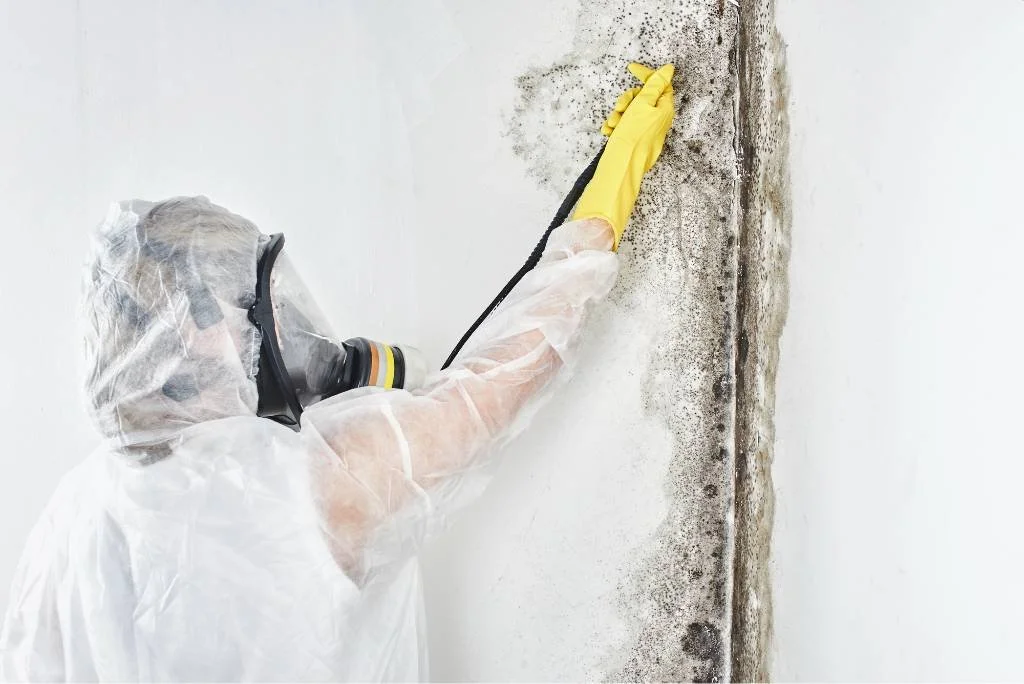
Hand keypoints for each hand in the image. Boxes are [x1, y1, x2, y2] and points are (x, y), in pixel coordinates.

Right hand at [572, 62, 676, 249]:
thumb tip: (668, 69)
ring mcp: (646, 130)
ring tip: (612, 125)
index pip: (659, 84)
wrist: (621, 166)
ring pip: (630, 111)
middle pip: (642, 97)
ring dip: (618, 114)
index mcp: (664, 109)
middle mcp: (658, 119)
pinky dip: (615, 126)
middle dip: (626, 100)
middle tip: (619, 109)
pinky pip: (625, 125)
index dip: (646, 74)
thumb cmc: (633, 137)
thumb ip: (655, 85)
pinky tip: (609, 132)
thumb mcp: (643, 104)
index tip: (631, 68)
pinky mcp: (635, 139)